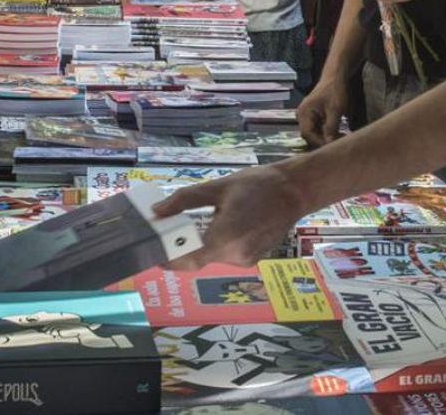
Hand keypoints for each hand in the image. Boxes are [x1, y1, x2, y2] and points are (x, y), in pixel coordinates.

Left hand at [153, 164, 306, 267]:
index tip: (151, 248)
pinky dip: (216, 243)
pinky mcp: (252, 258)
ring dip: (200, 244)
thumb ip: (184, 200)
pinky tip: (216, 225)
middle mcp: (235, 257)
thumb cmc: (256, 184)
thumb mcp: (216, 187)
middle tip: (166, 229)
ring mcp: (246, 260)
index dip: (167, 257)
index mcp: (225, 239)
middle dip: (181, 247)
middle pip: (198, 259)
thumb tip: (156, 212)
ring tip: (190, 224)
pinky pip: (226, 254)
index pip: (187, 259)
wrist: (294, 190)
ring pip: (212, 256)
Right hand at [297, 78, 346, 146]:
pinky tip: (338, 133)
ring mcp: (306, 116)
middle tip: (340, 143)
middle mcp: (301, 116)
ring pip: (314, 133)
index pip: (308, 134)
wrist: (335, 78)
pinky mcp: (312, 116)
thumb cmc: (335, 91)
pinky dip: (327, 132)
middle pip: (310, 135)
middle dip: (324, 140)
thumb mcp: (335, 110)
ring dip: (326, 137)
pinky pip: (317, 128)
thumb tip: (329, 144)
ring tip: (341, 137)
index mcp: (304, 113)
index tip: (334, 146)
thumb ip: (331, 127)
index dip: (320, 142)